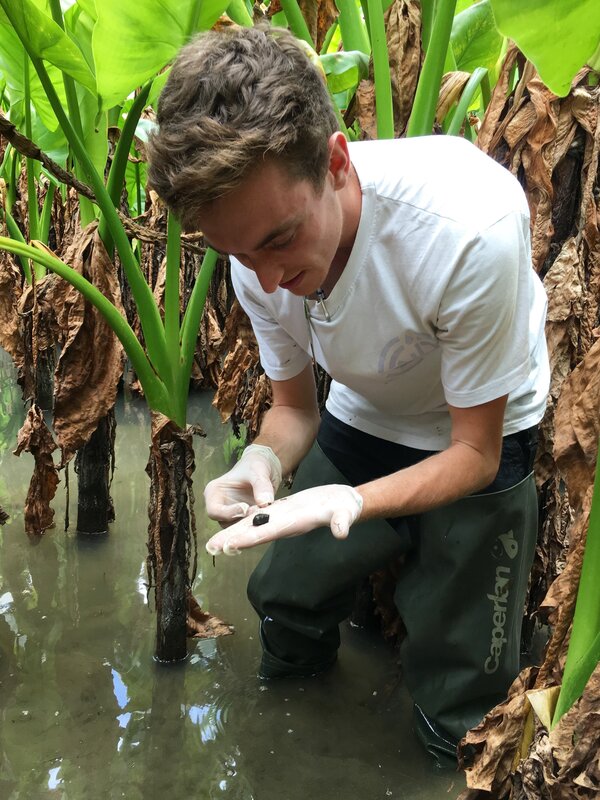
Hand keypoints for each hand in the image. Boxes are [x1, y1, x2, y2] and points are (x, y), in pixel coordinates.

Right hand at [204, 444, 281, 524]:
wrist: (266, 467)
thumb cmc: (255, 464)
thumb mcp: (259, 470)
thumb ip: (261, 485)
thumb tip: (264, 503)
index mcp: (214, 493)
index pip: (214, 511)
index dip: (228, 513)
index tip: (246, 508)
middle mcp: (219, 506)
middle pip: (225, 523)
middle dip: (242, 521)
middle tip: (260, 514)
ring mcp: (231, 515)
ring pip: (236, 530)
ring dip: (250, 524)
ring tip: (266, 515)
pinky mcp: (243, 520)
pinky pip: (247, 528)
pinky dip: (256, 525)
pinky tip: (268, 518)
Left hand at [205, 484, 363, 554]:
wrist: (345, 502)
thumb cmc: (346, 507)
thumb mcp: (345, 512)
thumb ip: (342, 521)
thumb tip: (342, 532)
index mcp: (294, 523)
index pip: (267, 532)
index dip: (249, 538)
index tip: (230, 546)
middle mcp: (284, 524)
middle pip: (254, 533)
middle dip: (233, 540)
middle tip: (210, 548)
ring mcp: (281, 518)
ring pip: (253, 526)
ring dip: (233, 533)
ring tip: (212, 542)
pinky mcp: (282, 511)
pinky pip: (259, 517)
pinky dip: (243, 520)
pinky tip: (229, 523)